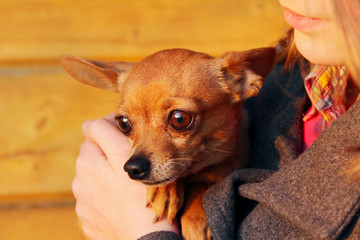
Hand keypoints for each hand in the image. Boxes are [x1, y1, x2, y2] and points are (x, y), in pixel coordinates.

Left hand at [72, 115, 179, 239]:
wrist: (146, 238)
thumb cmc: (141, 196)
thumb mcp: (124, 155)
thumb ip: (104, 133)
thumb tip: (89, 124)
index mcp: (86, 162)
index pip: (94, 132)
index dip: (114, 129)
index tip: (130, 134)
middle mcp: (79, 182)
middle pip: (94, 155)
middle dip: (109, 152)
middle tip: (133, 160)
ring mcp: (84, 203)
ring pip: (95, 177)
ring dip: (108, 174)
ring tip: (129, 184)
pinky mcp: (90, 219)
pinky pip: (98, 199)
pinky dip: (107, 195)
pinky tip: (123, 200)